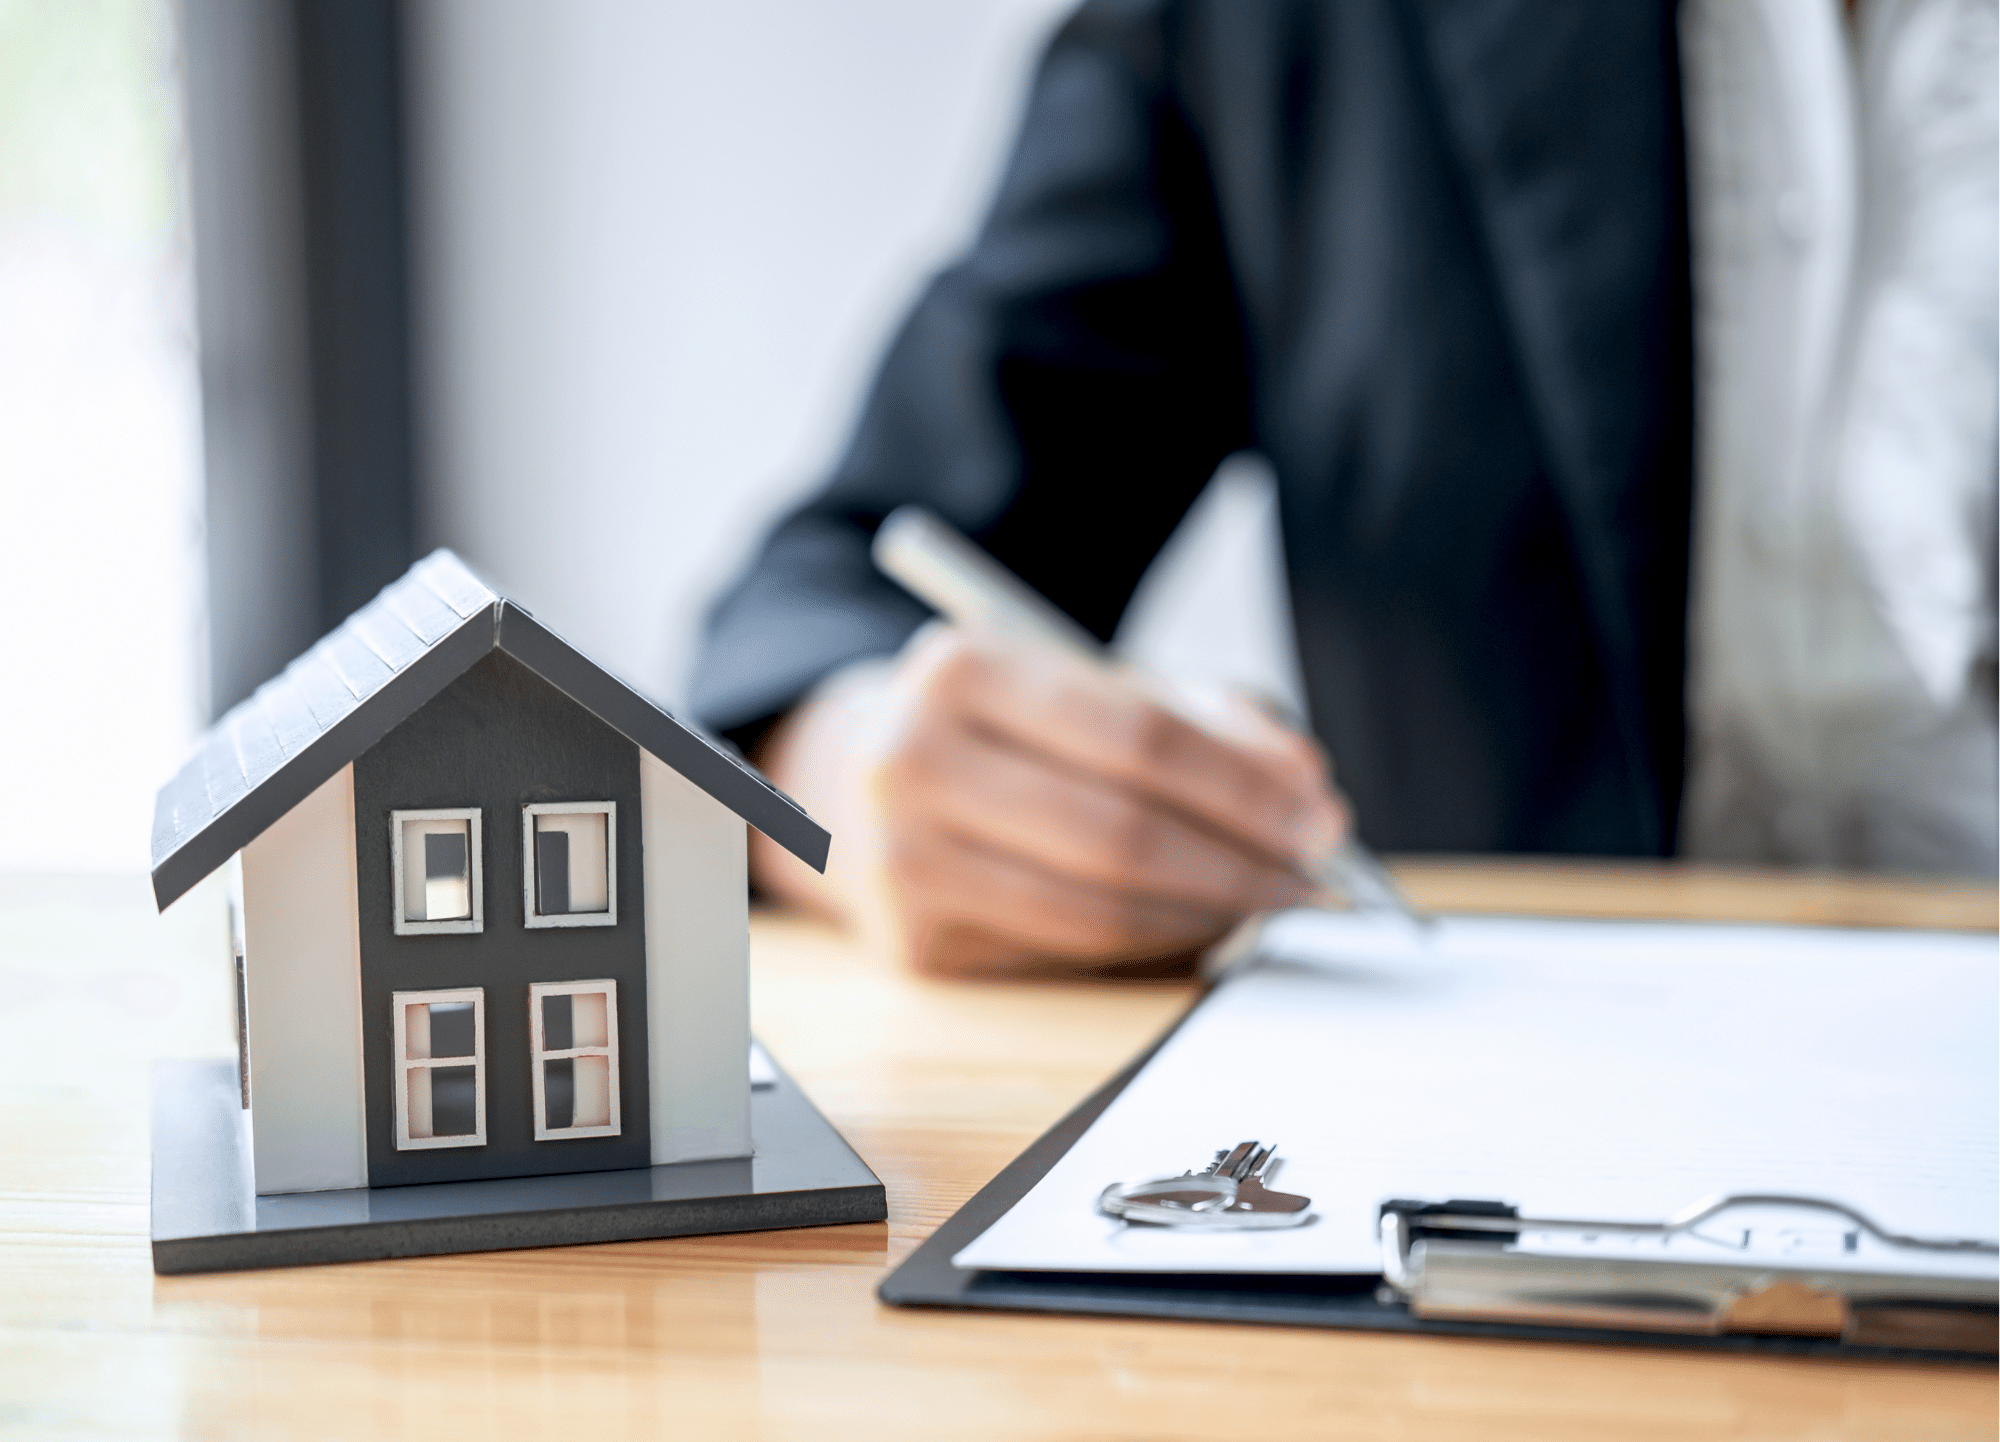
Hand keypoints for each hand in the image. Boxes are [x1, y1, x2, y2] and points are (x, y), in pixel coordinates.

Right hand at [752, 625, 1347, 975]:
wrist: (855, 783)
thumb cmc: (1005, 732)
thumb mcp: (1087, 687)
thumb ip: (1201, 721)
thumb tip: (1302, 788)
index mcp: (961, 669)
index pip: (1138, 736)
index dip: (1244, 786)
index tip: (1319, 813)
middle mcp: (913, 761)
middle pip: (1122, 831)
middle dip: (1242, 860)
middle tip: (1315, 872)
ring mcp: (903, 861)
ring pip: (1100, 907)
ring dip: (1210, 913)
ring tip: (1271, 900)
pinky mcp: (915, 942)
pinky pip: (1069, 950)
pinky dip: (1153, 943)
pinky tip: (1199, 923)